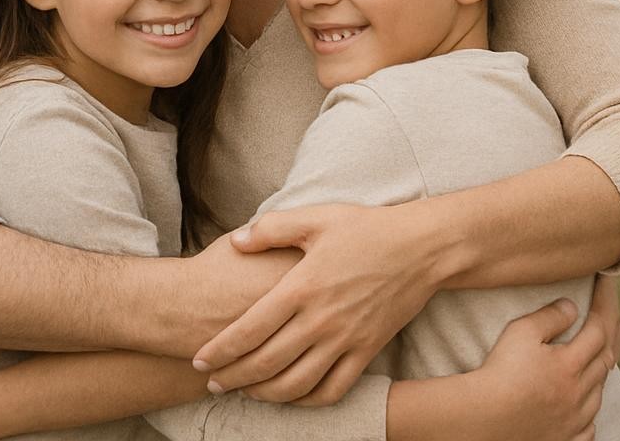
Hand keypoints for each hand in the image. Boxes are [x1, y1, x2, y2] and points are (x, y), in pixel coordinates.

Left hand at [192, 202, 438, 403]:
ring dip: (265, 394)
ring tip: (244, 392)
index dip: (222, 350)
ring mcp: (345, 341)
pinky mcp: (367, 352)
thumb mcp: (315, 218)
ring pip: (297, 384)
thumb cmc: (365, 228)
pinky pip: (333, 389)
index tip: (200, 359)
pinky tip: (292, 397)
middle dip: (234, 378)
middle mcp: (321, 320)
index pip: (251, 329)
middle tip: (212, 383)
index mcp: (302, 287)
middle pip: (267, 363)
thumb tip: (235, 241)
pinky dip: (308, 401)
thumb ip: (271, 229)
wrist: (420, 249)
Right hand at [459, 295, 619, 440]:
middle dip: (614, 337)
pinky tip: (590, 405)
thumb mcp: (522, 332)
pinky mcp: (565, 439)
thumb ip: (550, 317)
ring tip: (609, 356)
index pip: (598, 328)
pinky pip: (589, 426)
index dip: (605, 303)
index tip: (606, 282)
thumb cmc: (501, 373)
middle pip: (605, 360)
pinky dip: (592, 411)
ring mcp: (574, 419)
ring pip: (599, 393)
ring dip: (605, 371)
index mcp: (570, 365)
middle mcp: (579, 393)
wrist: (486, 419)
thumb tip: (572, 306)